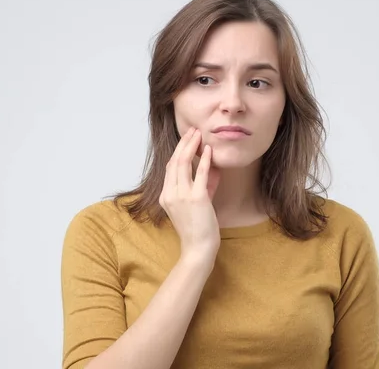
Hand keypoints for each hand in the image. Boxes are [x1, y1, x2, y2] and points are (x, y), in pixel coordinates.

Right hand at [159, 127, 221, 259]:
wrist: (199, 248)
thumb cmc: (199, 228)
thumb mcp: (199, 203)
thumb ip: (205, 185)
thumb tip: (213, 167)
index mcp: (166, 196)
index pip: (170, 167)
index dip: (178, 151)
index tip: (187, 139)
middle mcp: (170, 194)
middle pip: (174, 161)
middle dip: (184, 143)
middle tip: (193, 130)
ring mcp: (181, 196)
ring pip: (183, 164)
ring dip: (192, 146)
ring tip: (199, 134)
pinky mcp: (196, 199)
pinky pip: (200, 174)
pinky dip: (204, 160)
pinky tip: (209, 150)